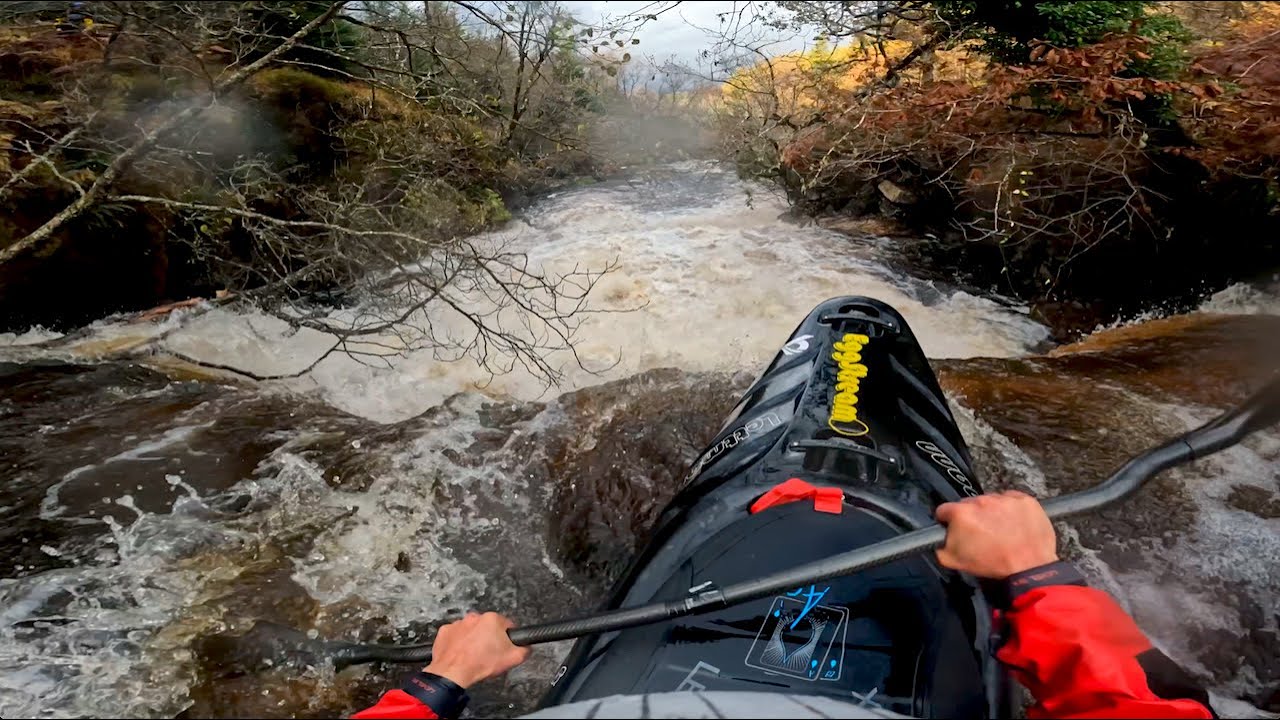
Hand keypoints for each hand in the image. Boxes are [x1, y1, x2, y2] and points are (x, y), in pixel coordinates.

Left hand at [424, 612, 529, 687]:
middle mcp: (475, 617)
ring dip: (473, 639)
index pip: (507, 626)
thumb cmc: (480, 664)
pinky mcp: (445, 631)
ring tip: (474, 655)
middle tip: (489, 654)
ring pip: (471, 630)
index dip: (507, 639)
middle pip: (488, 627)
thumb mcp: (513, 659)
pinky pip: (456, 635)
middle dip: (489, 638)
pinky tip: (461, 653)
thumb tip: (527, 646)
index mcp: (493, 619)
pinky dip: (458, 642)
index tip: (503, 648)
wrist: (453, 673)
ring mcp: (458, 623)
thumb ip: (525, 649)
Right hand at [935, 490, 1057, 578]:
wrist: (1029, 568)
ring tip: (1001, 529)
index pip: (944, 510)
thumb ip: (939, 546)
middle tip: (981, 533)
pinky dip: (1011, 509)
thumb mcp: (954, 562)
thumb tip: (937, 539)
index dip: (947, 521)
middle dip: (972, 516)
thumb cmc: (993, 565)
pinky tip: (1014, 523)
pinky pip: (1012, 499)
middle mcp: (981, 501)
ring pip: (991, 500)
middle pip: (969, 504)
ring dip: (992, 512)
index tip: (954, 528)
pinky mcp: (1024, 499)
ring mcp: (1004, 499)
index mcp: (961, 514)